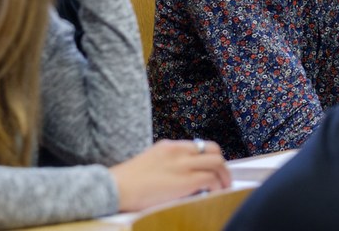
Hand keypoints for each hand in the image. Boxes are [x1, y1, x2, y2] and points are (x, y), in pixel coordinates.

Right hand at [110, 139, 230, 211]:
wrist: (114, 188)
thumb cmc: (127, 182)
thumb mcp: (150, 163)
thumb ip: (167, 164)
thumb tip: (181, 176)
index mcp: (169, 146)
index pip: (200, 145)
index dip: (211, 158)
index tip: (213, 169)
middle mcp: (178, 151)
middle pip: (214, 151)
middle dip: (223, 166)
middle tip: (224, 179)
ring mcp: (182, 165)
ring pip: (217, 163)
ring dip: (224, 177)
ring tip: (224, 188)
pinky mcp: (184, 181)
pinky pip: (211, 180)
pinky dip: (217, 187)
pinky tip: (214, 194)